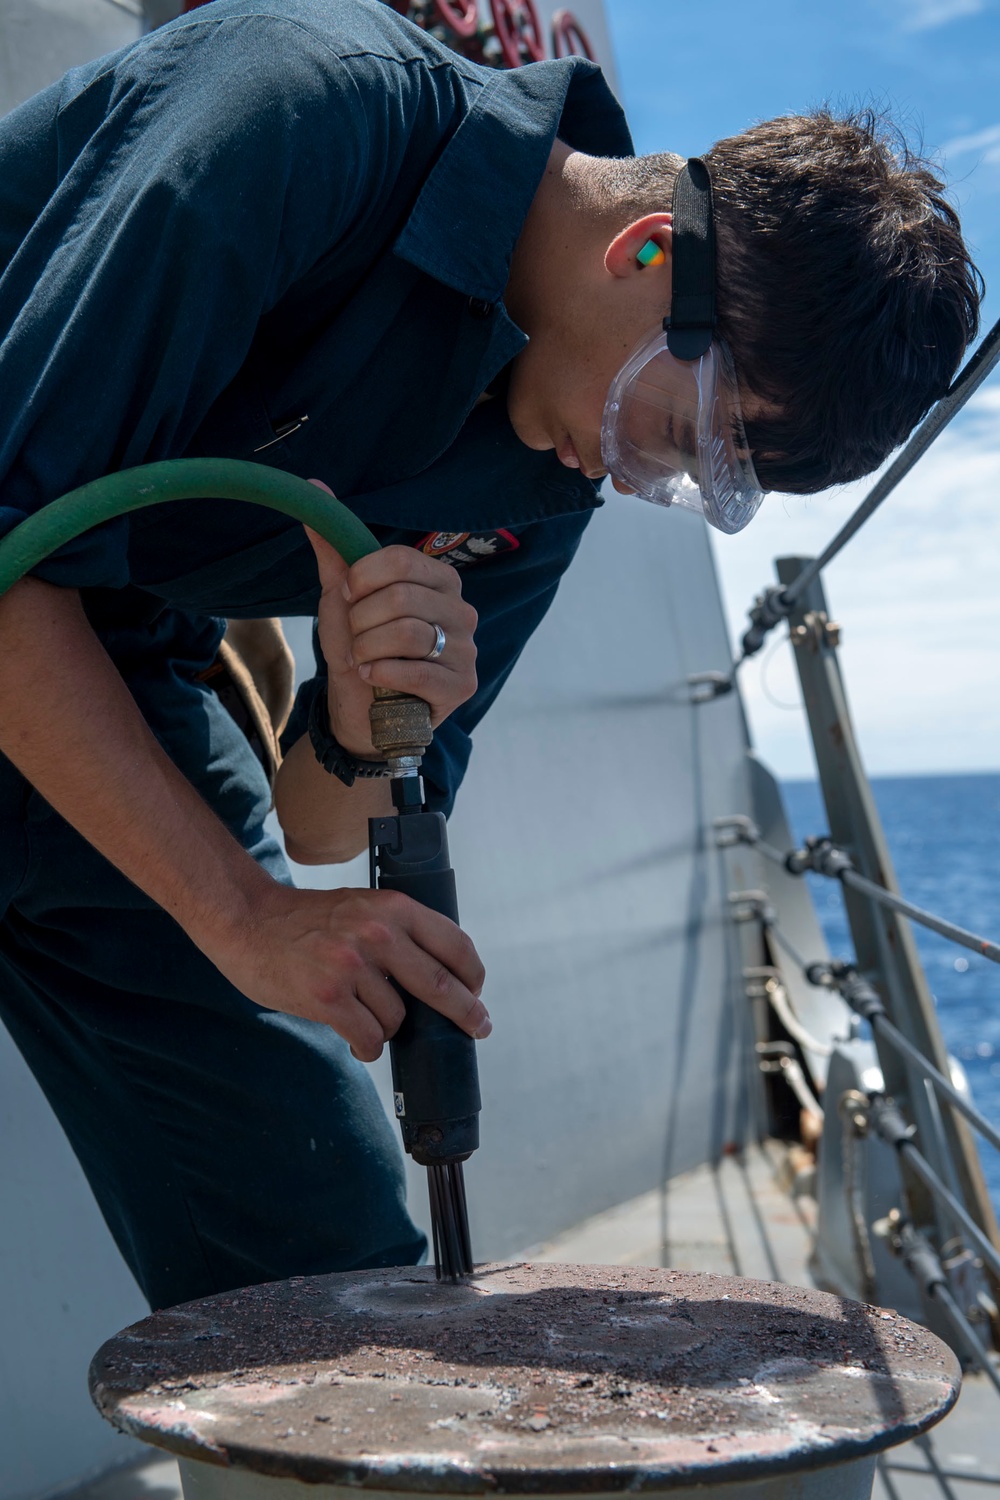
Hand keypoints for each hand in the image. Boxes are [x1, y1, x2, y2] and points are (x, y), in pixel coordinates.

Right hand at [202, 882, 489, 1061]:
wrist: (247, 920)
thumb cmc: (305, 919)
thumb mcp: (361, 906)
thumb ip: (397, 932)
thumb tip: (438, 977)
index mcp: (393, 908)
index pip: (455, 943)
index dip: (473, 974)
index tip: (476, 990)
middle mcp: (378, 934)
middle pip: (441, 985)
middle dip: (466, 1012)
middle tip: (478, 1026)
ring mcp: (352, 967)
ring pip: (398, 1019)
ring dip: (389, 1028)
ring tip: (366, 1018)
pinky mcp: (328, 998)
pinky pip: (369, 1037)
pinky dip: (368, 1046)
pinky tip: (357, 1040)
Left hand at [305, 516, 477, 757]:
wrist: (361, 711)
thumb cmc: (359, 649)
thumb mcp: (343, 597)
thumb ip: (335, 548)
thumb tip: (314, 490)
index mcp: (439, 581)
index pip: (401, 560)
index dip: (362, 578)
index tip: (348, 597)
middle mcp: (462, 611)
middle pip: (401, 597)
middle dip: (361, 621)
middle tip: (356, 639)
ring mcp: (466, 650)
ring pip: (407, 634)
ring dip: (367, 650)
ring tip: (362, 661)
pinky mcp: (463, 686)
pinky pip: (417, 671)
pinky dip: (380, 674)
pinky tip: (371, 678)